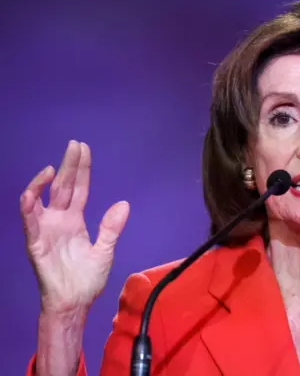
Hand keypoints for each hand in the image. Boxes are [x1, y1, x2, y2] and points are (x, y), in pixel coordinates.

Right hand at [20, 140, 129, 314]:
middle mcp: (59, 221)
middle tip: (74, 145)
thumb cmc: (86, 279)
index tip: (84, 150)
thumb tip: (123, 203)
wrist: (74, 302)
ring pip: (41, 199)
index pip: (79, 189)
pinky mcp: (35, 244)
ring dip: (44, 182)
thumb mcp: (105, 250)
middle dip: (69, 166)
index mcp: (75, 220)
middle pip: (63, 187)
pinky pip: (29, 222)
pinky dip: (29, 206)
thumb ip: (111, 228)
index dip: (82, 170)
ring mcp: (46, 230)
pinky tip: (33, 192)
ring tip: (55, 166)